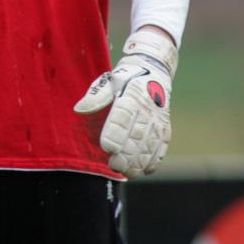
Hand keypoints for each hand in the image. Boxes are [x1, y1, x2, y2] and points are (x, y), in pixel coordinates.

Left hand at [74, 30, 177, 178]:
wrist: (153, 71)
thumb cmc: (125, 78)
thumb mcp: (109, 81)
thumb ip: (96, 96)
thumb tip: (79, 109)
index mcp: (131, 95)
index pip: (123, 116)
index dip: (116, 133)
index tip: (106, 147)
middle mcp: (148, 108)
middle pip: (138, 135)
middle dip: (127, 154)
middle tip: (114, 166)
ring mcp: (158, 119)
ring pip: (150, 144)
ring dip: (139, 161)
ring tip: (127, 173)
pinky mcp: (165, 127)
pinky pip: (162, 146)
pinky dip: (154, 160)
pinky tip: (144, 171)